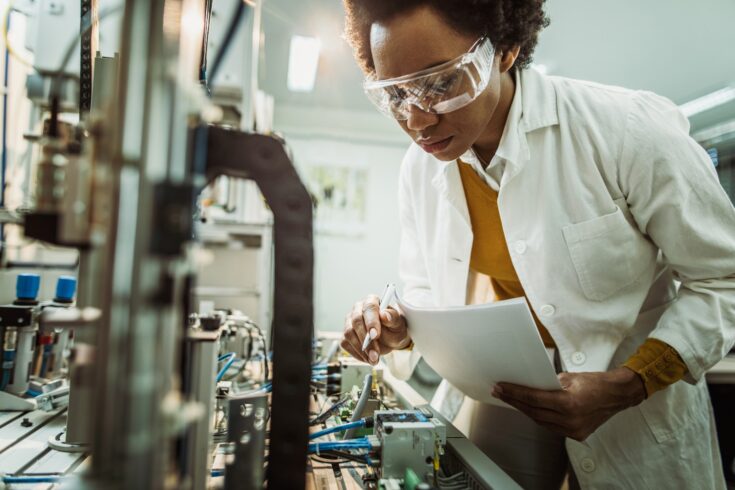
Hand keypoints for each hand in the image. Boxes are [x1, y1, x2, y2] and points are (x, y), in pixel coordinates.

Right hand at [341, 295, 409, 364]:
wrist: (391, 338)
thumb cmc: (394, 327)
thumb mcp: (399, 324)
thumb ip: (393, 318)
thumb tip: (384, 315)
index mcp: (372, 301)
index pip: (369, 308)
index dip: (371, 322)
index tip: (375, 336)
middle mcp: (358, 309)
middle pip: (356, 321)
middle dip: (365, 340)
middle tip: (375, 354)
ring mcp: (350, 322)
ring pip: (348, 333)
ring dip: (361, 349)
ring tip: (374, 359)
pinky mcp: (346, 334)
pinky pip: (345, 343)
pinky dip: (356, 353)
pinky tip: (367, 358)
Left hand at [492, 367, 645, 440]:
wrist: (617, 395)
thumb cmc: (596, 383)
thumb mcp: (570, 377)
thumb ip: (549, 383)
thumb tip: (529, 384)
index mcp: (569, 403)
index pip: (534, 399)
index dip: (514, 393)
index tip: (501, 387)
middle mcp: (571, 420)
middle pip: (534, 411)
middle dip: (514, 401)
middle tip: (500, 392)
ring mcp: (574, 430)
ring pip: (541, 421)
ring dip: (525, 410)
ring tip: (511, 399)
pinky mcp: (576, 434)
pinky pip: (551, 426)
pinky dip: (539, 417)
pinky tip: (529, 409)